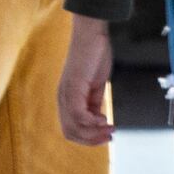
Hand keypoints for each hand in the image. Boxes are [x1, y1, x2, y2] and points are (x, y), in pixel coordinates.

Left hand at [56, 14, 115, 146]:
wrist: (91, 34)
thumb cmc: (94, 55)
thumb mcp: (95, 85)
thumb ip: (94, 102)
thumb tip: (98, 118)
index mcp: (67, 100)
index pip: (71, 129)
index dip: (88, 138)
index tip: (105, 135)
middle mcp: (62, 100)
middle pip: (71, 133)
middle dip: (91, 140)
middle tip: (109, 136)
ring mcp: (66, 95)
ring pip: (74, 127)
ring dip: (94, 133)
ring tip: (110, 129)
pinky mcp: (72, 88)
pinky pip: (79, 115)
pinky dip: (92, 122)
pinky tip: (104, 119)